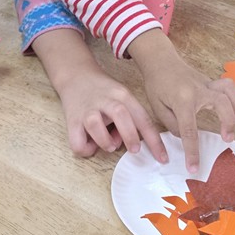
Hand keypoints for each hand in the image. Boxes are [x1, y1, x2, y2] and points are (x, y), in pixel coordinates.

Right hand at [31, 28, 166, 162]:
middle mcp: (105, 101)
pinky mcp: (72, 120)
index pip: (143, 118)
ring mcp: (87, 110)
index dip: (155, 141)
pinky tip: (91, 145)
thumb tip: (128, 145)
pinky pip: (77, 140)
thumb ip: (130, 119)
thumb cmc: (104, 92)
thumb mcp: (122, 98)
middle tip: (135, 150)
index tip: (163, 158)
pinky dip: (85, 149)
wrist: (76, 75)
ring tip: (110, 145)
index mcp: (123, 95)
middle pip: (121, 115)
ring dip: (105, 141)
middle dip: (130, 136)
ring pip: (95, 125)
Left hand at [127, 30, 234, 173]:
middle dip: (228, 122)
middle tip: (227, 139)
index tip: (194, 168)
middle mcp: (198, 90)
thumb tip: (186, 137)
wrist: (160, 61)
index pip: (189, 130)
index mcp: (182, 100)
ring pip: (229, 91)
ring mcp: (206, 84)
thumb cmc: (156, 85)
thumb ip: (172, 125)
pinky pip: (228, 87)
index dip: (192, 151)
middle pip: (221, 104)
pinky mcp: (211, 82)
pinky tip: (234, 110)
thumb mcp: (157, 108)